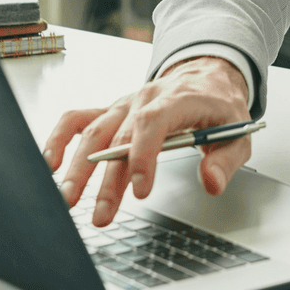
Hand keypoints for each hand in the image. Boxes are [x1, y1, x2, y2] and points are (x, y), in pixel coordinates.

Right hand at [42, 56, 251, 225]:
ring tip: (68, 199)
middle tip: (101, 213)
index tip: (140, 189)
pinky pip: (77, 119)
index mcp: (177, 99)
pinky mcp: (111, 112)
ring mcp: (123, 105)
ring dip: (78, 167)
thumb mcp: (238, 131)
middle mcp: (144, 99)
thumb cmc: (219, 105)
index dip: (143, 155)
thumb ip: (226, 159)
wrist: (206, 76)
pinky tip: (50, 164)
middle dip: (107, 179)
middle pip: (119, 137)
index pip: (154, 122)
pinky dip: (59, 138)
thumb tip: (211, 182)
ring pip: (94, 132)